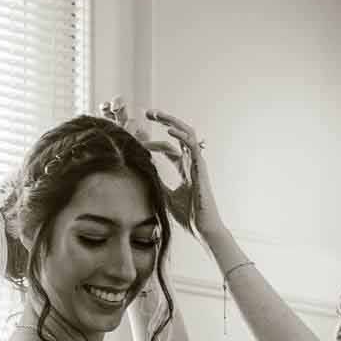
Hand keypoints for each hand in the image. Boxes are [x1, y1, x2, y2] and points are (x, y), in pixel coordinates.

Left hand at [143, 110, 222, 243]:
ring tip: (157, 114)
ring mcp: (196, 162)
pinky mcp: (200, 167)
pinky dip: (180, 135)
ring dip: (171, 121)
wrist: (202, 227)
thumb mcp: (166, 196)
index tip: (138, 138)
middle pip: (179, 133)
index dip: (153, 142)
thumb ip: (158, 183)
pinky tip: (168, 130)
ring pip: (186, 133)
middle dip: (164, 121)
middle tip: (148, 113)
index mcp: (183, 168)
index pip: (168, 147)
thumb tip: (144, 174)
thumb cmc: (188, 215)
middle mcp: (191, 161)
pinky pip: (191, 144)